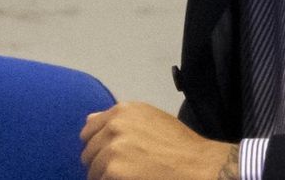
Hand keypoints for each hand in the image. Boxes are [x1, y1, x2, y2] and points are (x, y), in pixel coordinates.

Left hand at [79, 102, 238, 179]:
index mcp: (123, 110)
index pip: (89, 130)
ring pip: (93, 172)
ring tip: (132, 176)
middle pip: (88, 153)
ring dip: (106, 177)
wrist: (196, 165)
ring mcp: (111, 149)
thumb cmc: (179, 145)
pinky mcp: (112, 171)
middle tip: (126, 170)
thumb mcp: (150, 120)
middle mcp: (114, 126)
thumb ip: (120, 120)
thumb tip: (88, 120)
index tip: (113, 156)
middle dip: (101, 163)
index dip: (98, 146)